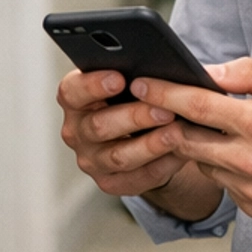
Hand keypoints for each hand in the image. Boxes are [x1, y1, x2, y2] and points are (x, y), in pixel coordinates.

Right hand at [56, 65, 191, 197]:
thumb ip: (133, 75)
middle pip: (99, 126)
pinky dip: (161, 164)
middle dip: (134, 116)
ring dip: (150, 144)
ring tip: (176, 132)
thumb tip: (158, 69)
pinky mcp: (111, 182)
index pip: (72, 92)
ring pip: (119, 156)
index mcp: (75, 101)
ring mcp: (91, 160)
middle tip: (163, 108)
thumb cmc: (132, 100)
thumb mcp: (127, 82)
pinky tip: (179, 152)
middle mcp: (76, 132)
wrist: (140, 135)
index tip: (119, 78)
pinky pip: (137, 177)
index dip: (93, 85)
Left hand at [129, 58, 251, 221]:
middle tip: (159, 107)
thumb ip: (248, 73)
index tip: (141, 84)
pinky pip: (224, 184)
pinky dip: (223, 168)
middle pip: (187, 141)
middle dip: (169, 122)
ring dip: (199, 146)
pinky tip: (240, 155)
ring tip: (211, 129)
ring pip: (203, 164)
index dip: (163, 94)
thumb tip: (207, 72)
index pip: (196, 107)